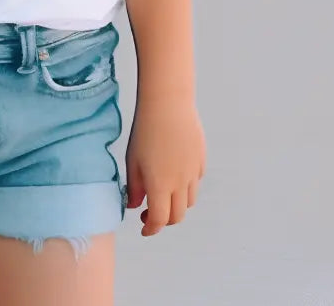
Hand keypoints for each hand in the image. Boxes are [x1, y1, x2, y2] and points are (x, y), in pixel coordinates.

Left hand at [125, 99, 205, 235]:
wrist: (168, 104)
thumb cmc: (145, 131)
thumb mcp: (132, 160)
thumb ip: (134, 187)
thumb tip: (134, 205)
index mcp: (161, 185)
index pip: (159, 220)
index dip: (150, 229)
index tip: (143, 229)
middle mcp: (181, 183)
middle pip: (177, 216)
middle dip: (163, 221)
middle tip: (149, 213)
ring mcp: (193, 172)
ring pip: (189, 201)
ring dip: (176, 205)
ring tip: (162, 194)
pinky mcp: (201, 160)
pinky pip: (196, 182)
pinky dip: (185, 188)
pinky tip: (174, 176)